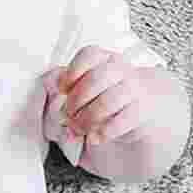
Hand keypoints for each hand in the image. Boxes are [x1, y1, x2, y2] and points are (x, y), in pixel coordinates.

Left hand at [43, 45, 159, 146]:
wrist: (140, 115)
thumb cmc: (102, 100)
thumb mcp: (81, 91)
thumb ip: (64, 85)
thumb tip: (49, 82)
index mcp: (105, 60)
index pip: (90, 54)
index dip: (73, 71)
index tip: (63, 89)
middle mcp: (122, 71)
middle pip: (98, 77)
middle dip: (77, 99)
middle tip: (68, 115)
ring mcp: (135, 90)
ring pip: (110, 99)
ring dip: (88, 118)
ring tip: (79, 130)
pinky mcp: (142, 112)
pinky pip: (124, 119)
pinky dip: (104, 131)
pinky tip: (95, 137)